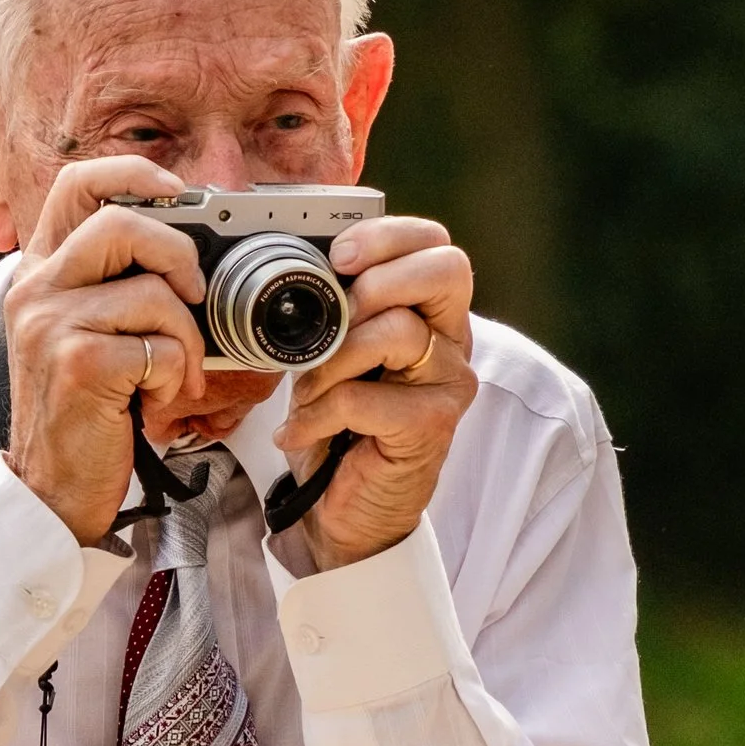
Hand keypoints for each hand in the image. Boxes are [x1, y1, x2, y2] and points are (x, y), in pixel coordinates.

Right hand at [0, 161, 211, 545]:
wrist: (50, 486)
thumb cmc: (83, 410)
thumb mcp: (85, 333)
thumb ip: (115, 284)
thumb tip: (191, 252)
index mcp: (41, 271)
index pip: (78, 184)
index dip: (135, 174)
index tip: (178, 193)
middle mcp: (37, 289)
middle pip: (123, 223)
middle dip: (180, 255)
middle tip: (196, 297)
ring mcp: (52, 325)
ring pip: (153, 291)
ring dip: (187, 338)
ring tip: (175, 372)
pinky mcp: (79, 365)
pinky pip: (159, 346)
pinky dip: (176, 375)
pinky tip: (157, 399)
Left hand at [279, 216, 475, 570]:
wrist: (346, 510)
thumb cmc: (340, 426)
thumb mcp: (332, 353)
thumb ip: (331, 309)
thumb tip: (292, 262)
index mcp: (430, 311)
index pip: (435, 244)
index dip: (388, 236)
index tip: (337, 256)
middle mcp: (452, 340)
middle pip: (446, 269)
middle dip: (377, 280)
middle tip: (335, 315)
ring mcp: (447, 383)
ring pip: (397, 331)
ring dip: (331, 359)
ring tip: (308, 390)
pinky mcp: (430, 426)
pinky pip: (365, 397)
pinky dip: (318, 413)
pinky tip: (300, 431)